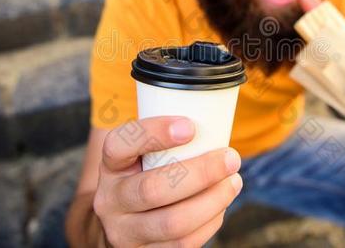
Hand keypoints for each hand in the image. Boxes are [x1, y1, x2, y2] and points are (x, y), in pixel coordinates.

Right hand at [93, 116, 242, 246]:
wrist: (120, 224)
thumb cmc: (143, 175)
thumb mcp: (141, 153)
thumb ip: (165, 136)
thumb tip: (214, 109)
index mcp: (110, 165)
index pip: (120, 144)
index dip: (154, 134)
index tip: (190, 126)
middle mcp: (110, 200)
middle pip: (154, 189)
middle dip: (200, 173)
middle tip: (231, 157)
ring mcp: (124, 233)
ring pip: (172, 222)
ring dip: (212, 201)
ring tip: (233, 182)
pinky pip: (181, 244)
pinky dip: (209, 224)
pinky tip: (221, 206)